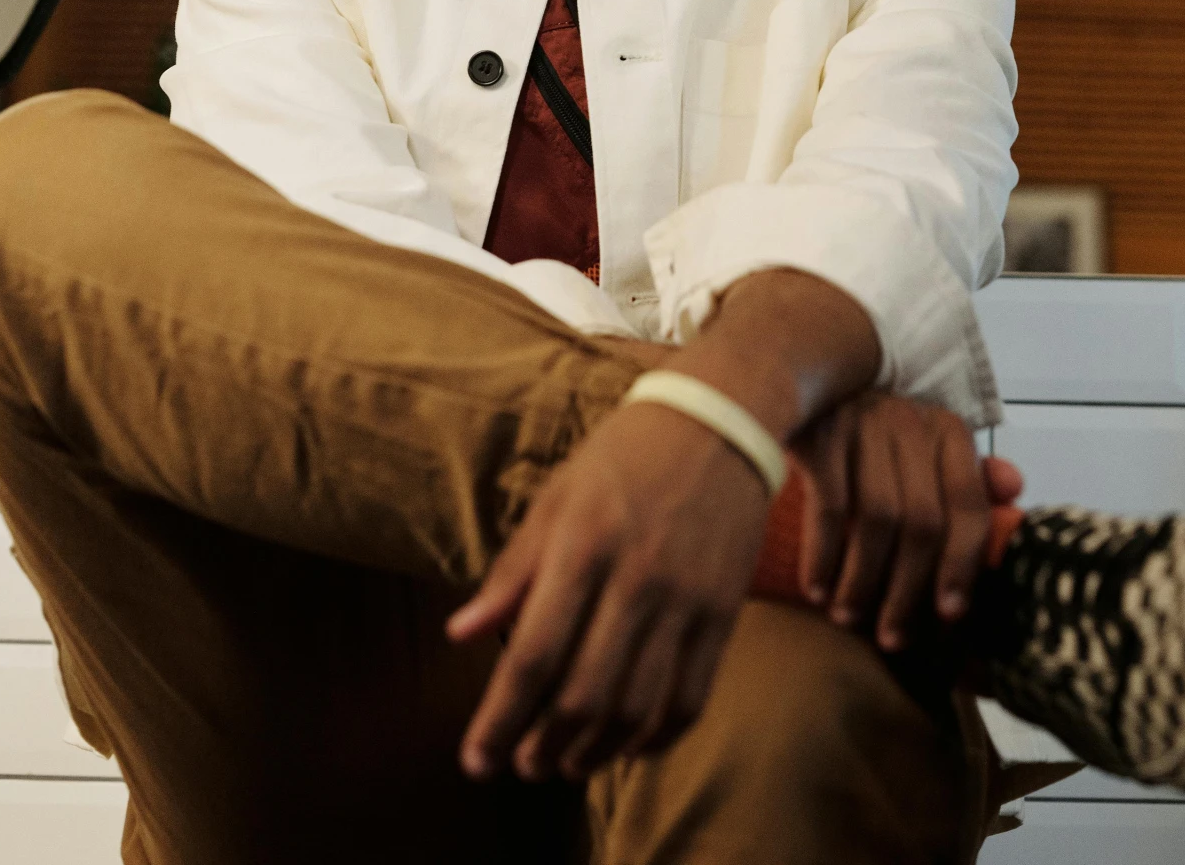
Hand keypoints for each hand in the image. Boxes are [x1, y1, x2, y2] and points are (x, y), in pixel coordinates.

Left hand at [447, 403, 769, 781]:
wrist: (721, 417)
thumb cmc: (625, 455)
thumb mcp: (558, 496)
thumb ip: (513, 571)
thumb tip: (461, 635)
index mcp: (582, 543)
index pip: (534, 654)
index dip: (499, 719)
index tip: (475, 761)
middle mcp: (635, 577)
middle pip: (584, 694)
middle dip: (542, 747)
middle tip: (521, 766)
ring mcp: (685, 598)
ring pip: (637, 709)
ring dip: (595, 753)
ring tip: (566, 763)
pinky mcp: (723, 611)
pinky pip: (690, 699)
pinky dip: (655, 739)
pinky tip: (627, 746)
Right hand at [793, 393, 1023, 651]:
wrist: (807, 379)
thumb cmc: (874, 433)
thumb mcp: (925, 447)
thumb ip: (968, 476)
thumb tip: (1015, 490)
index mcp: (947, 431)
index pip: (970, 507)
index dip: (963, 567)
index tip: (948, 616)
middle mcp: (911, 423)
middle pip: (923, 522)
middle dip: (908, 590)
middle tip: (892, 637)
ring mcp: (864, 424)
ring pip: (878, 521)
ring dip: (863, 581)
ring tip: (848, 617)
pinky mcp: (822, 433)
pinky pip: (830, 508)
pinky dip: (824, 557)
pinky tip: (817, 588)